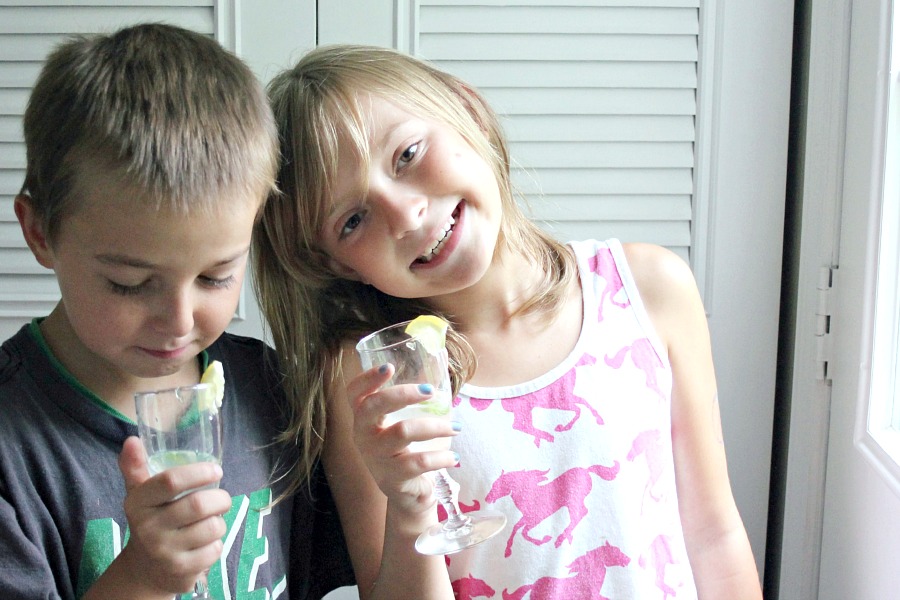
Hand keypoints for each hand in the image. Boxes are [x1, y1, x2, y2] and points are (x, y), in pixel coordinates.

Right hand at [115, 436, 231, 594]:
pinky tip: (205, 543)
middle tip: (222, 499)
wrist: (145, 569)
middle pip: (198, 505)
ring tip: (211, 521)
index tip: (216, 470)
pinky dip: (217, 543)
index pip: (170, 481)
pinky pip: (215, 549)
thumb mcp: (141, 494)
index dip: (199, 472)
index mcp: (138, 502)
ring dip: (220, 522)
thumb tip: (132, 440)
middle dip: (220, 498)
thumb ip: (136, 467)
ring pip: (212, 527)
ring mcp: (164, 551)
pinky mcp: (181, 570)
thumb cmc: (151, 520)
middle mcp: (148, 527)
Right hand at [347, 364, 457, 514]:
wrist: (409, 494)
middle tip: (431, 392)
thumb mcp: (408, 422)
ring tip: (456, 427)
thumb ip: (418, 397)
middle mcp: (363, 435)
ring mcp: (375, 458)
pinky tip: (454, 458)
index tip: (388, 366)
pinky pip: (419, 462)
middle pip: (373, 406)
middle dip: (403, 393)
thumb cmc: (410, 449)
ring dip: (435, 426)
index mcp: (364, 418)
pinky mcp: (391, 478)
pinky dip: (441, 457)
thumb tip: (441, 360)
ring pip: (403, 431)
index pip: (354, 393)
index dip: (367, 378)